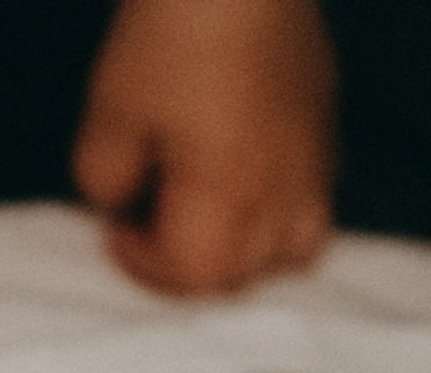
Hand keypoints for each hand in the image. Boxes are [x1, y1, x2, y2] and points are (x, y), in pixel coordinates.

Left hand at [74, 0, 336, 293]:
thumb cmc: (169, 36)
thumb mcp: (108, 120)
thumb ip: (106, 186)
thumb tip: (120, 209)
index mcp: (230, 191)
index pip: (195, 275)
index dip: (145, 267)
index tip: (115, 232)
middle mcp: (284, 186)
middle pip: (244, 276)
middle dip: (188, 269)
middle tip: (149, 231)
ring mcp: (313, 160)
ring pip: (292, 251)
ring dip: (242, 257)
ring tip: (202, 226)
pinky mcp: (324, 130)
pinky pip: (314, 207)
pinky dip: (277, 222)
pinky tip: (240, 194)